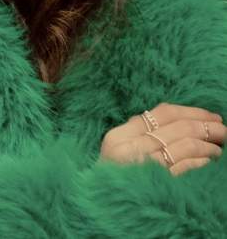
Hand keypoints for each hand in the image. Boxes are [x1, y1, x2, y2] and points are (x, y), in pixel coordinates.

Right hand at [99, 103, 225, 176]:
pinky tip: (208, 161)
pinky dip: (200, 161)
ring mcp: (143, 166)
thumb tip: (177, 118)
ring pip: (185, 145)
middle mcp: (129, 148)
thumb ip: (139, 132)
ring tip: (218, 148)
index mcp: (119, 136)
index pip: (162, 113)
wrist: (102, 205)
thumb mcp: (118, 150)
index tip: (210, 116)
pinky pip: (185, 166)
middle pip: (177, 127)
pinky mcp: (157, 184)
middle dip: (205, 126)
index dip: (191, 111)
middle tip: (222, 129)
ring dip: (207, 145)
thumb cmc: (113, 177)